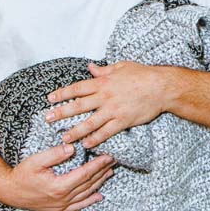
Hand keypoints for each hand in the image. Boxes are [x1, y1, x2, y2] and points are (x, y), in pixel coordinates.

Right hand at [1, 145, 114, 210]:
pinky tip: (99, 196)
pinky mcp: (58, 209)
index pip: (85, 174)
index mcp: (59, 186)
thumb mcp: (36, 160)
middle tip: (114, 161)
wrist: (9, 191)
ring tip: (110, 172)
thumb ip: (55, 154)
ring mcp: (61, 205)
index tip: (108, 156)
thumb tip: (72, 148)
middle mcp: (63, 198)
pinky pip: (78, 206)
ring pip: (86, 194)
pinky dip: (90, 200)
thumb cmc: (22, 174)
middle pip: (88, 183)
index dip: (98, 164)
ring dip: (99, 183)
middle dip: (102, 171)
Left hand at [46, 62, 167, 147]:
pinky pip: (106, 132)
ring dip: (75, 130)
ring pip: (90, 122)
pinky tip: (87, 144)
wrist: (161, 87)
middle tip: (48, 119)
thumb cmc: (142, 74)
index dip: (63, 93)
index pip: (78, 88)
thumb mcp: (121, 66)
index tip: (50, 99)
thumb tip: (90, 67)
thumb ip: (104, 70)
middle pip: (78, 105)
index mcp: (103, 82)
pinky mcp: (123, 121)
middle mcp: (105, 96)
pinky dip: (96, 138)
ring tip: (64, 137)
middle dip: (62, 112)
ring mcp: (113, 110)